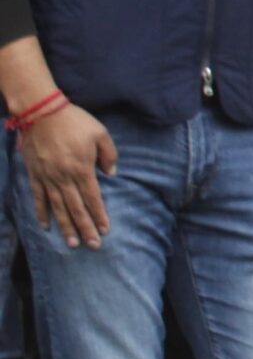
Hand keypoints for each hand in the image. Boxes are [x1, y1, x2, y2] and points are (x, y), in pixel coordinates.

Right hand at [21, 101, 115, 248]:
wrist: (42, 112)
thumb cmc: (75, 121)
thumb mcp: (101, 134)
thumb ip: (109, 155)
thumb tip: (111, 175)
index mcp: (82, 169)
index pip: (93, 198)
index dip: (99, 215)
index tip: (104, 230)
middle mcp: (64, 177)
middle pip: (76, 208)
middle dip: (85, 228)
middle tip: (92, 246)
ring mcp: (47, 178)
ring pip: (57, 208)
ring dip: (65, 227)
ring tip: (72, 243)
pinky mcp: (34, 174)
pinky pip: (38, 198)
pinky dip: (41, 213)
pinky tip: (45, 227)